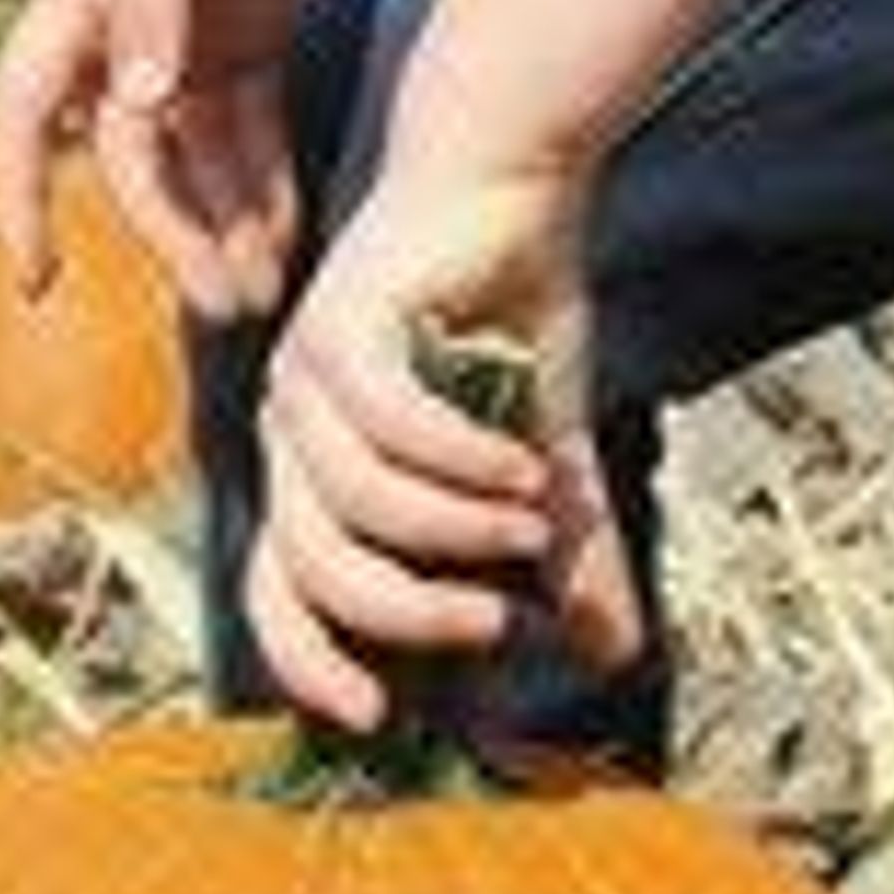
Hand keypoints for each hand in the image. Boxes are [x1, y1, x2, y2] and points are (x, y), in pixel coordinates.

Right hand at [0, 0, 349, 321]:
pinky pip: (248, 115)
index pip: (30, 118)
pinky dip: (264, 171)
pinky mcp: (248, 8)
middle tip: (233, 307)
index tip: (38, 280)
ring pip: (197, 148)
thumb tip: (133, 105)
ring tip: (268, 287)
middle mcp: (123, 20)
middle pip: (137, 157)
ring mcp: (189, 19)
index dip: (23, 198)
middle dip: (175, 236)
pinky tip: (291, 224)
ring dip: (226, 217)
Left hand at [244, 162, 647, 735]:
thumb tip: (615, 655)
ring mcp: (304, 373)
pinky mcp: (338, 320)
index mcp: (317, 468)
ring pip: (355, 500)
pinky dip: (459, 458)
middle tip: (496, 623)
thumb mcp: (547, 453)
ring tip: (533, 522)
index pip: (278, 592)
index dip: (311, 662)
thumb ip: (569, 550)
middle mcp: (292, 426)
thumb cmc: (513, 307)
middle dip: (407, 611)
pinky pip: (388, 424)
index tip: (379, 717)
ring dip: (451, 529)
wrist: (512, 175)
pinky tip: (524, 464)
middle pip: (313, 565)